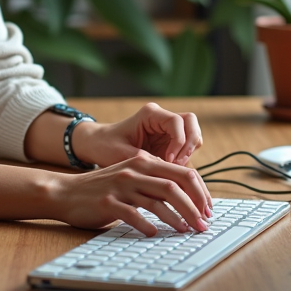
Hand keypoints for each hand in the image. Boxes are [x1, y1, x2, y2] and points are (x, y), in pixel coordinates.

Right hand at [47, 155, 212, 235]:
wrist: (65, 192)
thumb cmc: (102, 188)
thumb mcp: (130, 176)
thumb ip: (154, 182)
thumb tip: (187, 199)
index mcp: (143, 162)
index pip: (183, 173)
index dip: (200, 192)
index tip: (208, 210)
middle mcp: (134, 171)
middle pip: (175, 187)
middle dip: (194, 207)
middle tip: (203, 224)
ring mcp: (120, 187)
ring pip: (158, 202)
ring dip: (176, 219)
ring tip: (186, 231)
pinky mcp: (108, 203)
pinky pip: (133, 216)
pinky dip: (147, 226)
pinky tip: (154, 233)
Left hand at [71, 102, 201, 168]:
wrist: (97, 146)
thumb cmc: (105, 146)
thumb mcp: (120, 154)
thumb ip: (144, 160)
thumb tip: (166, 169)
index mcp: (150, 114)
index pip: (176, 122)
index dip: (178, 141)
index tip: (169, 160)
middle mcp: (161, 119)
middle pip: (191, 123)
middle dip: (189, 145)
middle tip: (178, 165)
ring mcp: (167, 131)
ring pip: (193, 136)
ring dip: (189, 154)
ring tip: (175, 172)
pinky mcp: (169, 144)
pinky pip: (186, 150)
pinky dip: (185, 162)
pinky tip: (174, 176)